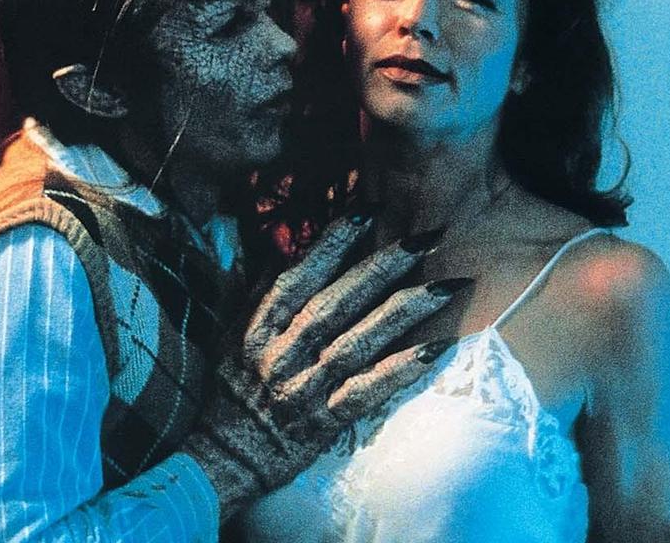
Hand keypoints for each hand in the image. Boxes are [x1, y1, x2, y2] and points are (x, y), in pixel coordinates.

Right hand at [181, 215, 465, 519]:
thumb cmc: (231, 386)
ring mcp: (307, 387)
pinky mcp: (326, 420)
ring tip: (445, 286)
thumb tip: (279, 237)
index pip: (300, 276)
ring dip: (405, 311)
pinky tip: (437, 346)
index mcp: (260, 326)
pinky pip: (370, 390)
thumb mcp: (232, 330)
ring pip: (360, 341)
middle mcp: (284, 353)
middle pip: (339, 302)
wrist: (224, 456)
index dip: (334, 243)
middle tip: (425, 237)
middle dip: (385, 266)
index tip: (368, 212)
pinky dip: (403, 368)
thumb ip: (256, 284)